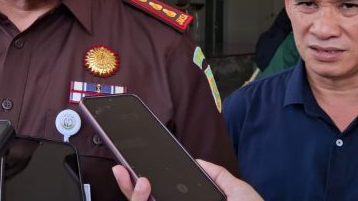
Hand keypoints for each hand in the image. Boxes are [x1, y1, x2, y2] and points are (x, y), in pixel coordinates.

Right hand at [113, 161, 262, 200]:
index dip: (141, 184)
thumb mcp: (237, 192)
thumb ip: (217, 175)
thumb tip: (197, 161)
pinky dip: (140, 200)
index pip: (159, 198)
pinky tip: (145, 188)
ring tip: (141, 180)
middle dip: (127, 187)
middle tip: (120, 169)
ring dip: (133, 194)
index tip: (131, 167)